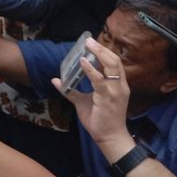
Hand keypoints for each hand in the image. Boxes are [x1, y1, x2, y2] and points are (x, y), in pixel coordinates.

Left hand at [53, 38, 130, 152]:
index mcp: (117, 85)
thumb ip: (71, 90)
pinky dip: (91, 70)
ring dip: (99, 54)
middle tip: (88, 40)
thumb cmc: (99, 119)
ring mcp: (115, 91)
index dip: (104, 52)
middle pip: (115, 61)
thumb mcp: (82, 101)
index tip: (92, 43)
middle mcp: (119, 86)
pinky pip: (100, 80)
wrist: (109, 137)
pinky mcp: (108, 98)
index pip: (114, 63)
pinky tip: (83, 62)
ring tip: (88, 45)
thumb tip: (56, 80)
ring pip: (111, 67)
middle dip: (102, 49)